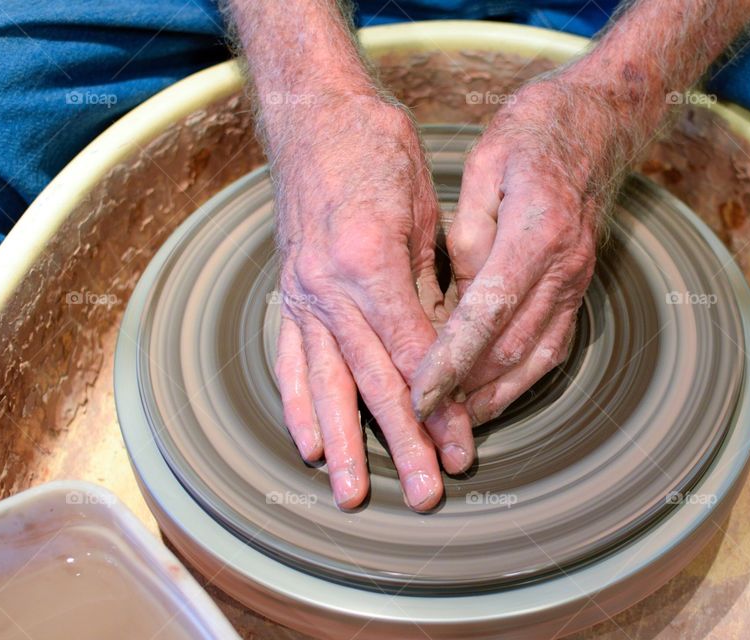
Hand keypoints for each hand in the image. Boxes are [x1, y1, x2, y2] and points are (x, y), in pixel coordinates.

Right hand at [274, 94, 473, 510]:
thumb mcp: (421, 211)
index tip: (461, 445)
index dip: (439, 404)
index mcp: (368, 262)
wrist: (315, 117)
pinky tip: (308, 445)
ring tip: (354, 495)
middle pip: (372, 380)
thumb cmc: (377, 152)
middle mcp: (328, 287)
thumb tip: (444, 348)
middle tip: (427, 492)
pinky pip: (290, 360)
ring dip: (343, 444)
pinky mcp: (289, 295)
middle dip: (402, 441)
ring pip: (324, 384)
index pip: (412, 352)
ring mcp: (301, 294)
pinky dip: (298, 406)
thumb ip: (428, 284)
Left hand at [411, 75, 634, 423]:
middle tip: (423, 422)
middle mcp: (564, 266)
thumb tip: (457, 295)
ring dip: (494, 395)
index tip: (418, 394)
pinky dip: (521, 379)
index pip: (486, 313)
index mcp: (536, 232)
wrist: (600, 121)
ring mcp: (578, 280)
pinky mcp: (580, 287)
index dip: (449, 360)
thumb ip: (470, 233)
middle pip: (510, 347)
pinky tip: (492, 396)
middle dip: (465, 392)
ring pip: (536, 357)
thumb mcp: (486, 164)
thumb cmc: (535, 132)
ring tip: (455, 424)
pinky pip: (554, 345)